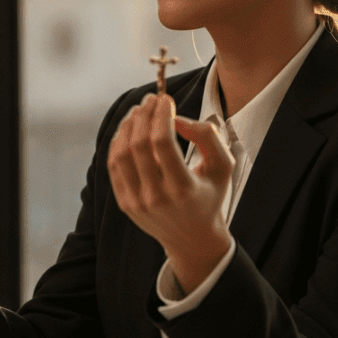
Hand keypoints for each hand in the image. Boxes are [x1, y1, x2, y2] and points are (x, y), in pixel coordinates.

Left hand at [107, 93, 235, 293]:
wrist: (192, 239)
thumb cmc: (210, 197)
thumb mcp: (222, 167)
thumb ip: (208, 137)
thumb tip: (178, 119)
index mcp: (183, 188)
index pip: (162, 141)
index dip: (161, 114)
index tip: (165, 99)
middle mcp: (156, 197)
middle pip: (139, 144)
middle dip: (143, 115)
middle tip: (150, 100)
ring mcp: (137, 202)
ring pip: (121, 153)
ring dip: (128, 126)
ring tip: (138, 111)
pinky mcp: (124, 203)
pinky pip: (114, 166)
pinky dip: (118, 143)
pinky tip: (128, 130)